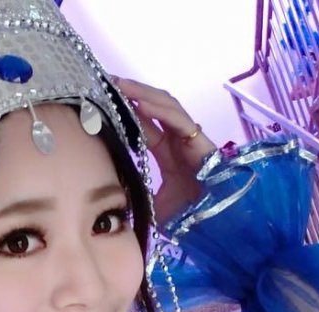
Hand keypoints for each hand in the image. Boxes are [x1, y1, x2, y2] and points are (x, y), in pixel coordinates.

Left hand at [113, 77, 216, 224]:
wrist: (212, 222)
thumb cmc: (188, 215)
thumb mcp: (154, 206)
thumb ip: (139, 198)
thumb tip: (114, 203)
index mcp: (167, 152)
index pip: (145, 124)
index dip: (127, 111)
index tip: (106, 101)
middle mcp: (177, 140)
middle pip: (154, 107)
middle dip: (133, 93)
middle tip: (109, 82)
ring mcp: (188, 138)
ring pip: (166, 106)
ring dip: (143, 93)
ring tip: (120, 84)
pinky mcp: (198, 139)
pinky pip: (177, 118)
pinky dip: (159, 109)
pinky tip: (139, 103)